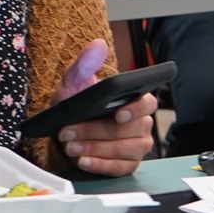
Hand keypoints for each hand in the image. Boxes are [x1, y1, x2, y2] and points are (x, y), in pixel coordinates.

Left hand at [52, 39, 156, 175]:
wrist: (66, 129)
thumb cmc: (77, 103)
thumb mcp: (75, 83)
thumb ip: (85, 64)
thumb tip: (97, 45)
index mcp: (136, 100)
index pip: (146, 104)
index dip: (135, 109)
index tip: (117, 114)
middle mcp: (141, 124)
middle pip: (128, 131)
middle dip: (96, 132)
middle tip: (70, 132)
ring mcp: (136, 146)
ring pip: (123, 150)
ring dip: (95, 148)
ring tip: (72, 147)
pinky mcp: (127, 164)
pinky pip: (118, 168)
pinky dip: (99, 165)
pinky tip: (83, 160)